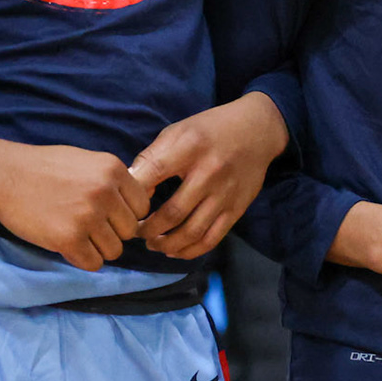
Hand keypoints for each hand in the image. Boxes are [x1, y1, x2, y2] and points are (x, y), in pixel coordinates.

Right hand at [0, 142, 152, 271]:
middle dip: (112, 232)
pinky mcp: (68, 239)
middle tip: (90, 227)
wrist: (5, 175)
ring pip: (114, 250)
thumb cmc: (46, 168)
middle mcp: (105, 192)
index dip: (126, 214)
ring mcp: (87, 216)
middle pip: (130, 231)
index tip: (108, 214)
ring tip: (78, 235)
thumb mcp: (88, 161)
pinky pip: (93, 263)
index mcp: (113, 170)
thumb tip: (143, 201)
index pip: (142, 206)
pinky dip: (83, 259)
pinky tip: (69, 246)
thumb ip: (114, 180)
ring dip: (98, 248)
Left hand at [134, 93, 288, 259]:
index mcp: (189, 148)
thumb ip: (152, 158)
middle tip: (136, 232)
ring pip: (192, 232)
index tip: (124, 204)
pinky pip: (212, 238)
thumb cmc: (209, 130)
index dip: (133, 194)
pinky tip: (175, 250)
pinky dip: (190, 250)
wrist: (256, 130)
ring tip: (153, 243)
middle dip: (148, 229)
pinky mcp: (237, 208)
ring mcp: (225, 194)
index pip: (153, 173)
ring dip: (166, 244)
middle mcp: (209, 173)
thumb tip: (130, 187)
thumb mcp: (178, 132)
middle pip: (173, 213)